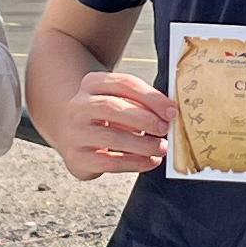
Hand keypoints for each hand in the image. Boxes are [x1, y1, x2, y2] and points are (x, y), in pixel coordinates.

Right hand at [57, 69, 174, 178]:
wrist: (74, 138)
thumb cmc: (105, 118)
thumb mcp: (118, 101)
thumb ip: (141, 104)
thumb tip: (170, 115)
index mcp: (92, 83)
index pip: (124, 83)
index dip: (152, 97)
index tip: (172, 111)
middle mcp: (79, 106)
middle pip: (112, 107)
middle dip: (144, 118)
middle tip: (165, 128)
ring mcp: (75, 132)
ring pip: (111, 136)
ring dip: (142, 144)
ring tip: (161, 148)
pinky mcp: (77, 158)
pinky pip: (109, 161)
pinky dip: (134, 163)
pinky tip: (150, 161)